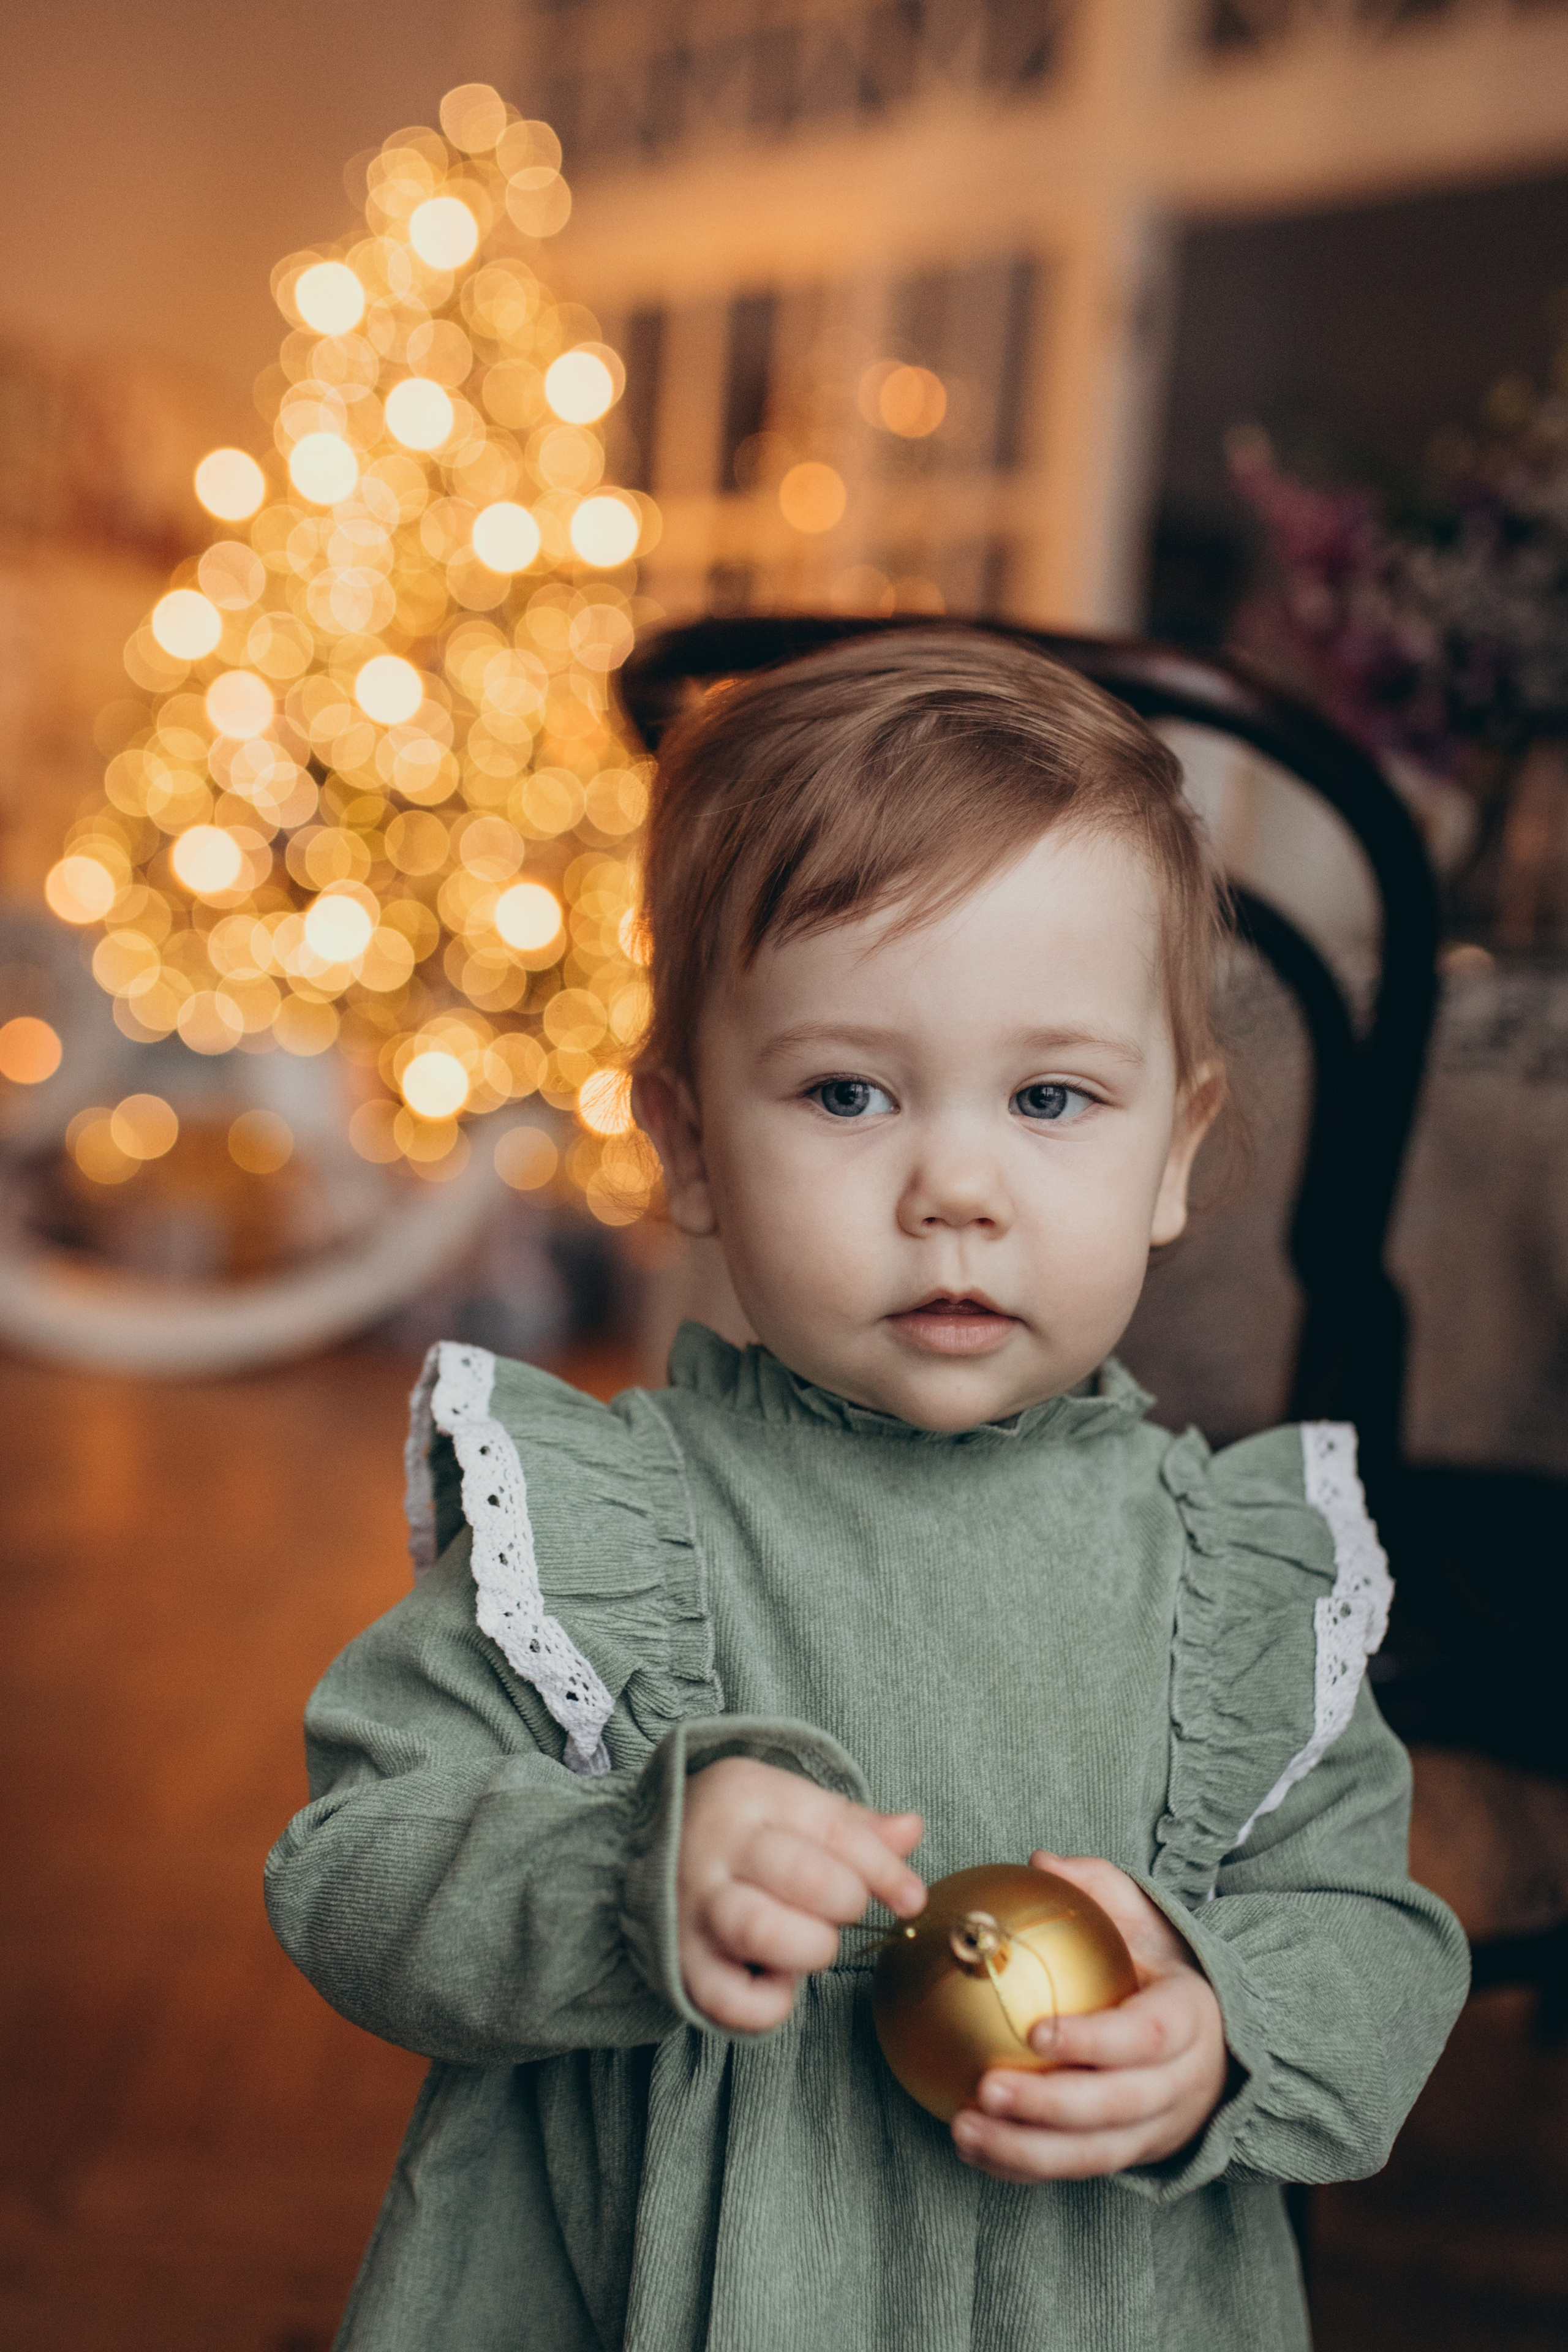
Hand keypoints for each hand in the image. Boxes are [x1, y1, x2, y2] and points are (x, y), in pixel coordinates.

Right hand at [677, 1757, 924, 2031]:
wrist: (637, 1852)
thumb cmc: (735, 1832)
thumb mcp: (787, 1807)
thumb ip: (850, 1824)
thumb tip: (911, 1829)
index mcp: (748, 1794)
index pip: (836, 1831)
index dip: (886, 1871)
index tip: (911, 1899)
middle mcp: (715, 1847)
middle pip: (808, 1880)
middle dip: (845, 1903)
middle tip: (837, 1907)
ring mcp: (693, 1907)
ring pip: (766, 1932)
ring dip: (810, 1947)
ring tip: (807, 1940)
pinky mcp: (679, 1963)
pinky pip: (733, 2001)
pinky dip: (769, 2004)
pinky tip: (773, 1978)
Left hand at [951, 1851, 1227, 2182]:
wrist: (1207, 2039)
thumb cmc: (1155, 1967)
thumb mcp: (1141, 1917)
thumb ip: (1096, 1886)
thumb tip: (1041, 1860)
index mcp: (1186, 2021)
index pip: (1145, 2036)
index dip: (1094, 2040)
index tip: (1036, 2033)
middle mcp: (1178, 2084)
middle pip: (1116, 2105)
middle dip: (1050, 2105)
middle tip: (986, 2087)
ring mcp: (1155, 2128)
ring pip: (1094, 2152)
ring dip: (1026, 2148)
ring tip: (964, 2127)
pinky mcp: (1127, 2156)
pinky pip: (1074, 2170)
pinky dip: (1022, 2166)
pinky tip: (969, 2146)